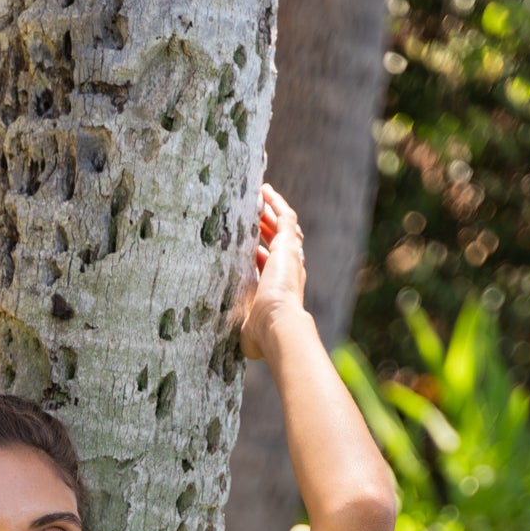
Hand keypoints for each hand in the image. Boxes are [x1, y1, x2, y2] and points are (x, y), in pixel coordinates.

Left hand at [240, 182, 307, 360]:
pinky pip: (285, 217)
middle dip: (267, 229)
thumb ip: (241, 329)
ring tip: (259, 197)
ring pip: (284, 228)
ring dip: (271, 213)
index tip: (249, 247)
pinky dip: (276, 203)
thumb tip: (238, 340)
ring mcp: (291, 258)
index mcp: (278, 291)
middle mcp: (288, 272)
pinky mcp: (290, 247)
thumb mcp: (246, 330)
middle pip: (279, 243)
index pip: (271, 266)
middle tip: (254, 214)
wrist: (277, 326)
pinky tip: (265, 190)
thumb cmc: (260, 335)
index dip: (261, 254)